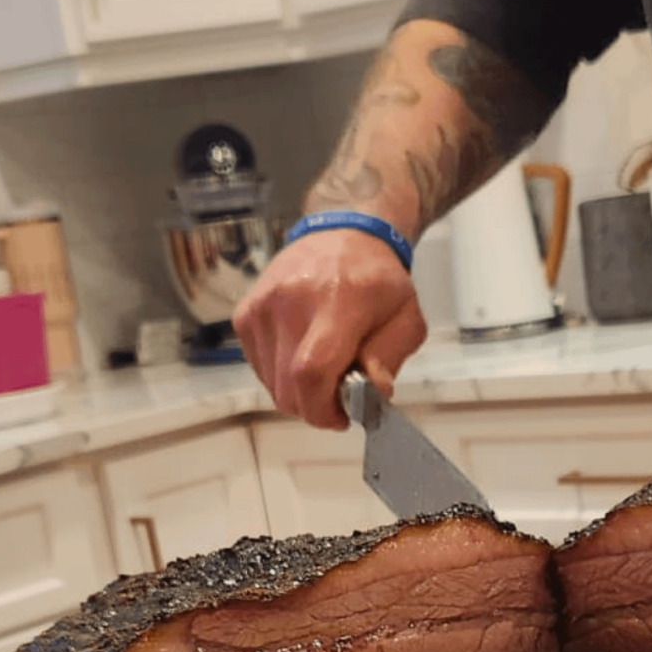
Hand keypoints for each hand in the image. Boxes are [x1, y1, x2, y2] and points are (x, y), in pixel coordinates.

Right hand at [233, 229, 426, 428]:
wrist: (343, 234)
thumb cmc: (378, 280)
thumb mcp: (406, 319)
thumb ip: (389, 360)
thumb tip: (371, 394)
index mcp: (337, 301)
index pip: (312, 372)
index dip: (323, 410)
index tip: (341, 417)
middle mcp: (291, 302)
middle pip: (288, 387)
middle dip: (314, 408)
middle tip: (338, 397)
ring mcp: (263, 307)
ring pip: (272, 384)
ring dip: (298, 392)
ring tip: (324, 370)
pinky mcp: (246, 313)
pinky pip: (259, 367)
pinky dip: (281, 375)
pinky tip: (303, 355)